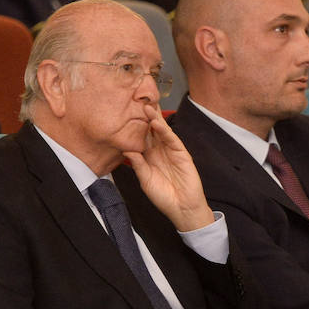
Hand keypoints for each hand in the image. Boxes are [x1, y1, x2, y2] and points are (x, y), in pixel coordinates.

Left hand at [124, 106, 213, 232]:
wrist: (182, 208)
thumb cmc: (164, 197)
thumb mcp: (146, 181)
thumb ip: (138, 165)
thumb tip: (127, 149)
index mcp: (149, 157)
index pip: (141, 137)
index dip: (135, 125)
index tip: (126, 112)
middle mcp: (159, 151)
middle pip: (151, 130)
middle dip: (145, 116)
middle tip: (138, 100)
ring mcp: (171, 151)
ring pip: (162, 131)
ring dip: (154, 119)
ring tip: (146, 106)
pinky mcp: (182, 153)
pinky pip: (172, 140)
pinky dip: (165, 131)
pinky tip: (157, 123)